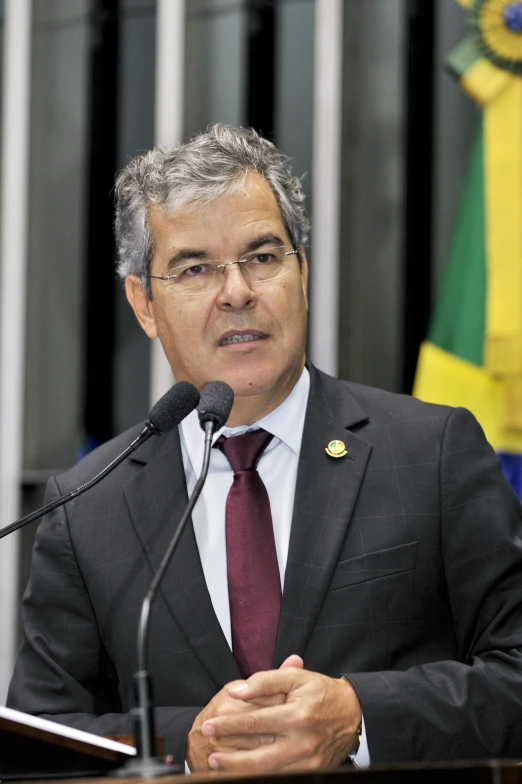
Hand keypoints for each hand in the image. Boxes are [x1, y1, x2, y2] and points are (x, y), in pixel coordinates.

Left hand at [201, 662, 361, 772]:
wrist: (354, 714)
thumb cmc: (322, 692)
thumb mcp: (296, 678)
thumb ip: (265, 680)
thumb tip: (236, 691)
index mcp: (297, 716)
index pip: (255, 722)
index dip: (228, 725)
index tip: (209, 725)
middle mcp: (302, 743)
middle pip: (258, 758)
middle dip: (229, 758)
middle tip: (208, 753)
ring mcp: (307, 763)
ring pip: (267, 773)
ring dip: (240, 771)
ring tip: (219, 766)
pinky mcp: (311, 773)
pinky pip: (280, 778)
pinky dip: (260, 776)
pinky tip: (243, 772)